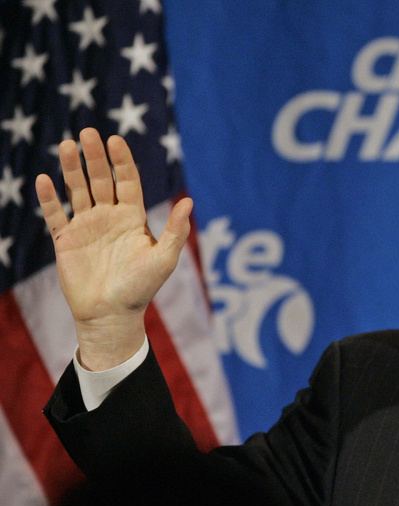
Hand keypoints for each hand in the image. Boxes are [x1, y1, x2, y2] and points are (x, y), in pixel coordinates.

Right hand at [35, 128, 192, 369]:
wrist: (112, 314)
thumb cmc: (141, 288)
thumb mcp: (164, 259)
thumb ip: (176, 231)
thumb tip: (189, 202)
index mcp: (133, 218)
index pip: (127, 182)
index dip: (122, 161)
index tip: (116, 141)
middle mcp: (109, 217)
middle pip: (101, 180)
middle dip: (96, 157)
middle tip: (89, 133)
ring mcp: (86, 227)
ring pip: (77, 190)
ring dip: (72, 169)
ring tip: (68, 145)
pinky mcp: (66, 240)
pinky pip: (55, 215)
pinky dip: (49, 198)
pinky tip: (44, 179)